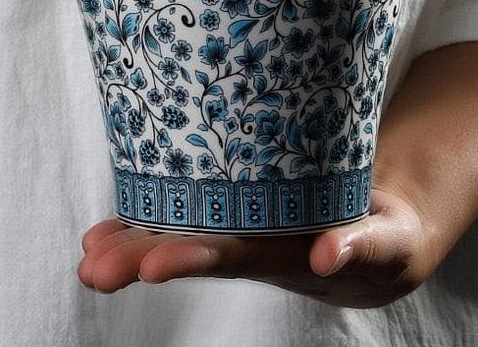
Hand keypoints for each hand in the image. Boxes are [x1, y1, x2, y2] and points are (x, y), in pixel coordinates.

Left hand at [77, 180, 431, 308]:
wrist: (381, 238)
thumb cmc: (387, 237)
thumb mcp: (387, 242)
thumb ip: (360, 245)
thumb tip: (325, 253)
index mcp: (289, 257)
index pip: (235, 258)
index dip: (192, 259)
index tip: (150, 264)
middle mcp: (258, 249)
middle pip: (195, 253)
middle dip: (143, 258)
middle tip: (95, 266)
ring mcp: (248, 232)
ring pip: (185, 236)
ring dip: (135, 244)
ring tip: (90, 251)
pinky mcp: (246, 210)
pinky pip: (195, 214)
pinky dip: (153, 218)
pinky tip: (112, 225)